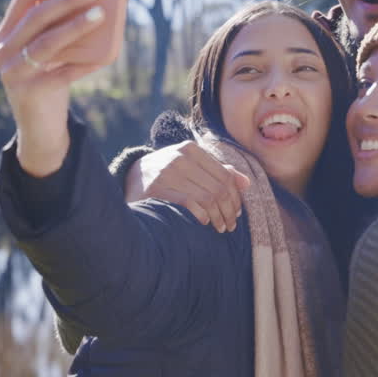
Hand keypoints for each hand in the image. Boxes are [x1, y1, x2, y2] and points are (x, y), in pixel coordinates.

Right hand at [0, 0, 105, 175]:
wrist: (39, 124)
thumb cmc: (50, 75)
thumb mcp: (49, 47)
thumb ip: (59, 25)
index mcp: (7, 31)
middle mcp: (4, 49)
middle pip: (36, 17)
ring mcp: (13, 72)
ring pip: (47, 43)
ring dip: (75, 26)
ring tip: (101, 14)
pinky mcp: (30, 93)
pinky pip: (63, 74)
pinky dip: (84, 63)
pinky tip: (105, 55)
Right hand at [130, 142, 251, 231]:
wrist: (131, 178)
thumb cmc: (167, 173)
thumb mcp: (191, 166)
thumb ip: (218, 171)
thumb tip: (246, 183)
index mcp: (190, 149)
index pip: (224, 175)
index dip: (235, 196)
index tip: (236, 212)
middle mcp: (179, 157)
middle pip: (218, 188)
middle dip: (228, 210)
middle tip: (230, 224)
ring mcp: (166, 172)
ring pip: (206, 197)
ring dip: (218, 216)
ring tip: (220, 227)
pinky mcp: (156, 189)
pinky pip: (188, 203)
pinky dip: (201, 214)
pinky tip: (205, 221)